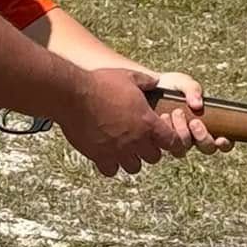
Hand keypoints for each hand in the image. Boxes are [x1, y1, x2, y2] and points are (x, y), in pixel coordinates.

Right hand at [57, 67, 180, 177]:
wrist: (74, 95)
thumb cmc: (102, 83)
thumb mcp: (129, 76)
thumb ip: (146, 81)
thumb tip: (155, 82)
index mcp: (148, 122)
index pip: (172, 142)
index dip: (168, 139)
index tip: (160, 135)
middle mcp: (136, 140)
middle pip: (154, 157)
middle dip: (149, 149)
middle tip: (139, 139)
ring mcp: (118, 151)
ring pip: (134, 167)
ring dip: (131, 159)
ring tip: (122, 148)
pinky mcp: (99, 156)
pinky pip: (111, 171)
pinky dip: (111, 164)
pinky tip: (106, 152)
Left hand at [150, 72, 231, 156]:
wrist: (147, 87)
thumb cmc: (171, 86)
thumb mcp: (184, 82)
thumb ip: (193, 89)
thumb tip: (198, 105)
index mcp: (207, 123)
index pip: (223, 142)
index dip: (226, 144)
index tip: (221, 138)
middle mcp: (194, 135)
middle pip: (207, 148)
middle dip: (203, 137)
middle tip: (194, 122)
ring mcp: (177, 139)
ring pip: (185, 149)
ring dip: (183, 134)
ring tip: (176, 113)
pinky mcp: (161, 140)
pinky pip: (166, 146)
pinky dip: (167, 131)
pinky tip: (163, 116)